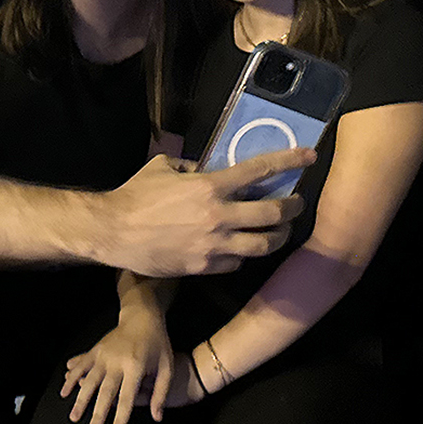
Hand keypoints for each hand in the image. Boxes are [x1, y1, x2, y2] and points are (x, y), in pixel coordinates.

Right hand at [63, 314, 174, 423]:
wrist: (142, 316)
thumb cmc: (158, 343)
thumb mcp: (167, 367)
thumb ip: (161, 393)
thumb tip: (157, 417)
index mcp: (135, 368)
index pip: (126, 399)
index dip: (119, 420)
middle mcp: (116, 362)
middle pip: (104, 393)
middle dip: (97, 415)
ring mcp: (103, 355)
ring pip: (89, 381)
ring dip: (80, 400)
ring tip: (74, 416)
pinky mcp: (96, 350)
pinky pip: (81, 366)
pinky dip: (71, 378)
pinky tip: (64, 390)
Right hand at [100, 149, 312, 277]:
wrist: (114, 232)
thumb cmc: (135, 195)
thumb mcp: (163, 167)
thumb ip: (189, 166)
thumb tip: (203, 169)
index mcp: (210, 186)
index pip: (260, 170)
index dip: (290, 161)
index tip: (308, 156)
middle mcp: (219, 215)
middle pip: (274, 213)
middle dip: (293, 207)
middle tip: (297, 203)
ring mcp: (214, 244)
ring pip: (264, 244)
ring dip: (278, 236)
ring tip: (281, 232)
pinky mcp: (206, 267)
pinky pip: (238, 261)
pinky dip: (245, 253)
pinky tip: (245, 248)